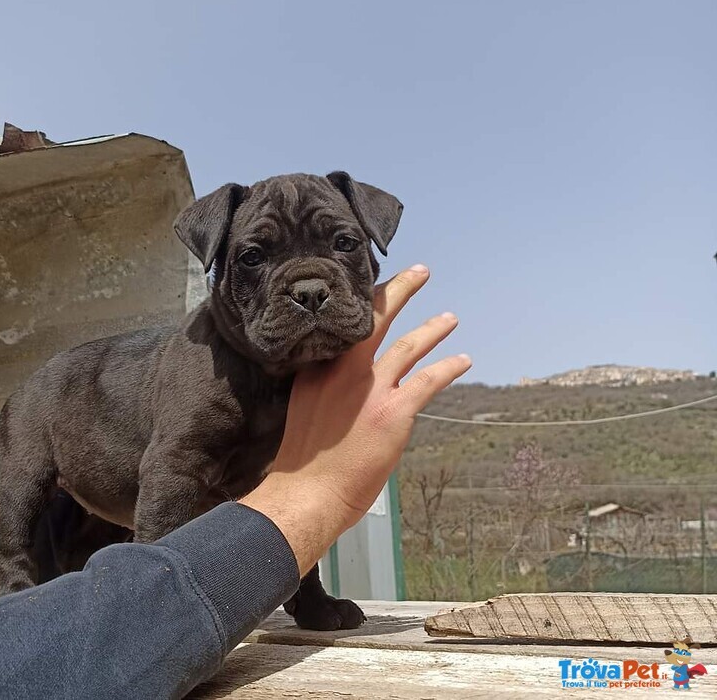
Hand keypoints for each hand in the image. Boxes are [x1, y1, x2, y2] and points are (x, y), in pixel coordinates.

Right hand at [241, 264, 470, 574]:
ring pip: (409, 345)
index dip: (364, 298)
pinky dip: (448, 367)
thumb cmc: (304, 458)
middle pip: (376, 318)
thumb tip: (343, 374)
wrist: (308, 492)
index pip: (345, 322)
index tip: (375, 280)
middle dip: (401, 290)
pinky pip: (429, 380)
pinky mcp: (394, 412)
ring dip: (434, 329)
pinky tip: (462, 360)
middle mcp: (344, 370)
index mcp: (318, 367)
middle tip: (420, 272)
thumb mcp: (303, 405)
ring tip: (450, 318)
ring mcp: (371, 389)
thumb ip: (322, 382)